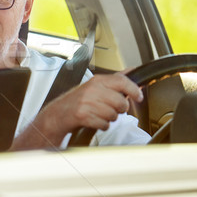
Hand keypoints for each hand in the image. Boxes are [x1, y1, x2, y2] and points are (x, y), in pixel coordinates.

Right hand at [12, 73, 142, 149]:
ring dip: (109, 118)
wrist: (57, 114)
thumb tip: (132, 71)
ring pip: (113, 115)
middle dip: (119, 109)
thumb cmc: (77, 101)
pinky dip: (102, 126)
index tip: (139, 97)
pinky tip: (95, 121)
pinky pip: (104, 124)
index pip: (122, 81)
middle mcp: (92, 90)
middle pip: (120, 102)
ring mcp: (87, 102)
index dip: (134, 90)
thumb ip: (114, 79)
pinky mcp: (83, 115)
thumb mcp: (95, 86)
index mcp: (97, 81)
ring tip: (100, 115)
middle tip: (111, 109)